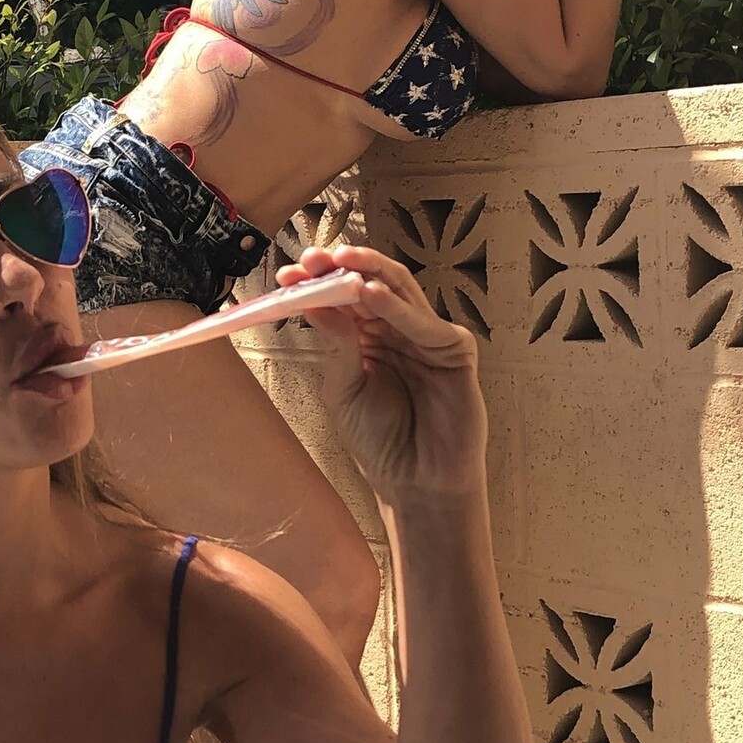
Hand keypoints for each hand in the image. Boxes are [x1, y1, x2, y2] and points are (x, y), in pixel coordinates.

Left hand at [275, 244, 486, 504]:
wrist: (416, 484)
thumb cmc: (381, 441)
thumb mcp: (344, 392)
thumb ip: (336, 348)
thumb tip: (313, 304)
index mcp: (368, 337)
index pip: (342, 298)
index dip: (318, 282)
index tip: (288, 274)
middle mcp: (398, 329)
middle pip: (371, 284)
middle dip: (341, 267)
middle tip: (313, 259)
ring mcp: (427, 336)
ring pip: (400, 291)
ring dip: (370, 271)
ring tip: (342, 260)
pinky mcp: (454, 350)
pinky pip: (423, 323)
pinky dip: (396, 307)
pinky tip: (370, 295)